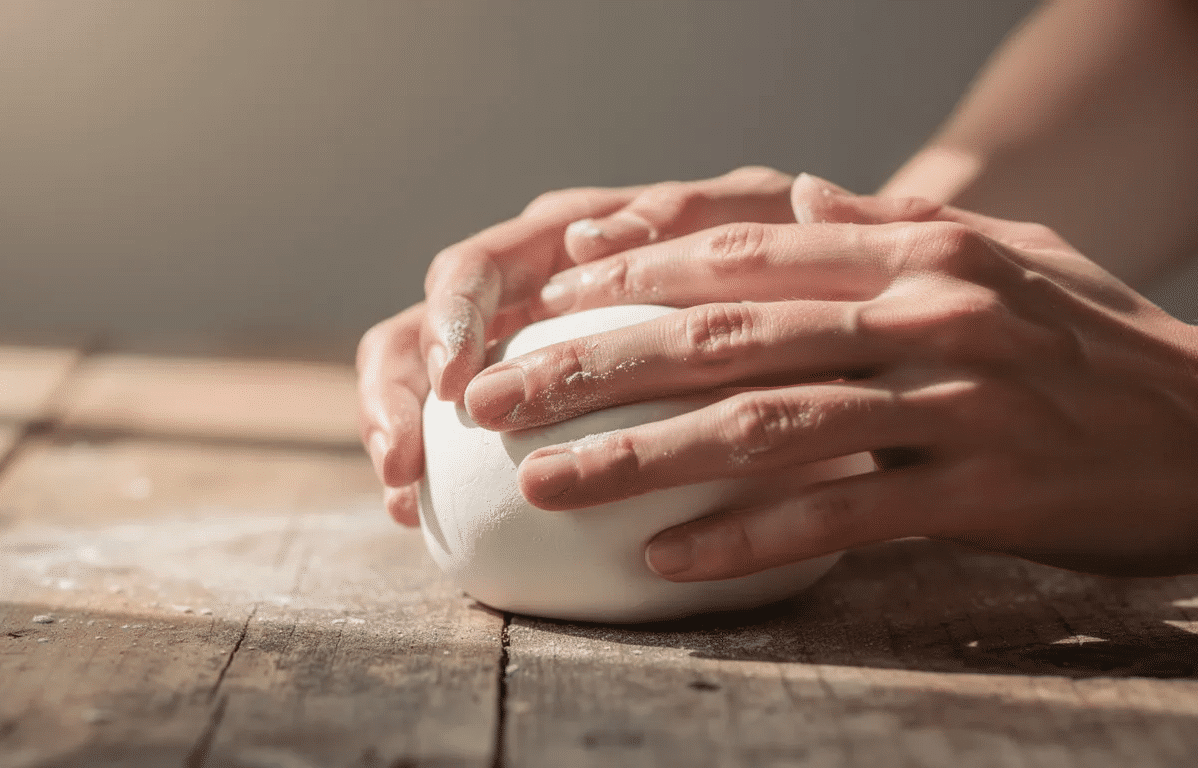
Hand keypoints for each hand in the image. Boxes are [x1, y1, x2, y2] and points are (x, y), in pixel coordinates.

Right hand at [357, 167, 800, 524]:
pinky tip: (422, 522)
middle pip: (419, 327)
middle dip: (396, 389)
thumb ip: (684, 213)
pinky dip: (439, 476)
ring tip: (402, 504)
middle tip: (403, 463)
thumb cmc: (774, 251)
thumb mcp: (746, 219)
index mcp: (557, 239)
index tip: (454, 382)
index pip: (474, 270)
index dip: (450, 321)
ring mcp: (516, 345)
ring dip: (399, 434)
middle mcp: (519, 289)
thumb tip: (583, 242)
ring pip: (423, 383)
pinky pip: (465, 436)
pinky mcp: (530, 399)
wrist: (801, 294)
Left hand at [462, 173, 1197, 577]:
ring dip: (641, 455)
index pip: (744, 254)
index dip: (633, 270)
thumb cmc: (1100, 343)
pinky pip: (839, 516)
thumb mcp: (1006, 255)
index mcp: (917, 253)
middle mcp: (924, 314)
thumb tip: (790, 199)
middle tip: (494, 397)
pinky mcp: (977, 492)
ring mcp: (950, 404)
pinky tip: (666, 556)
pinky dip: (746, 535)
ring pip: (764, 425)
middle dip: (592, 366)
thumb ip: (888, 227)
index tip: (546, 295)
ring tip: (547, 482)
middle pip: (723, 338)